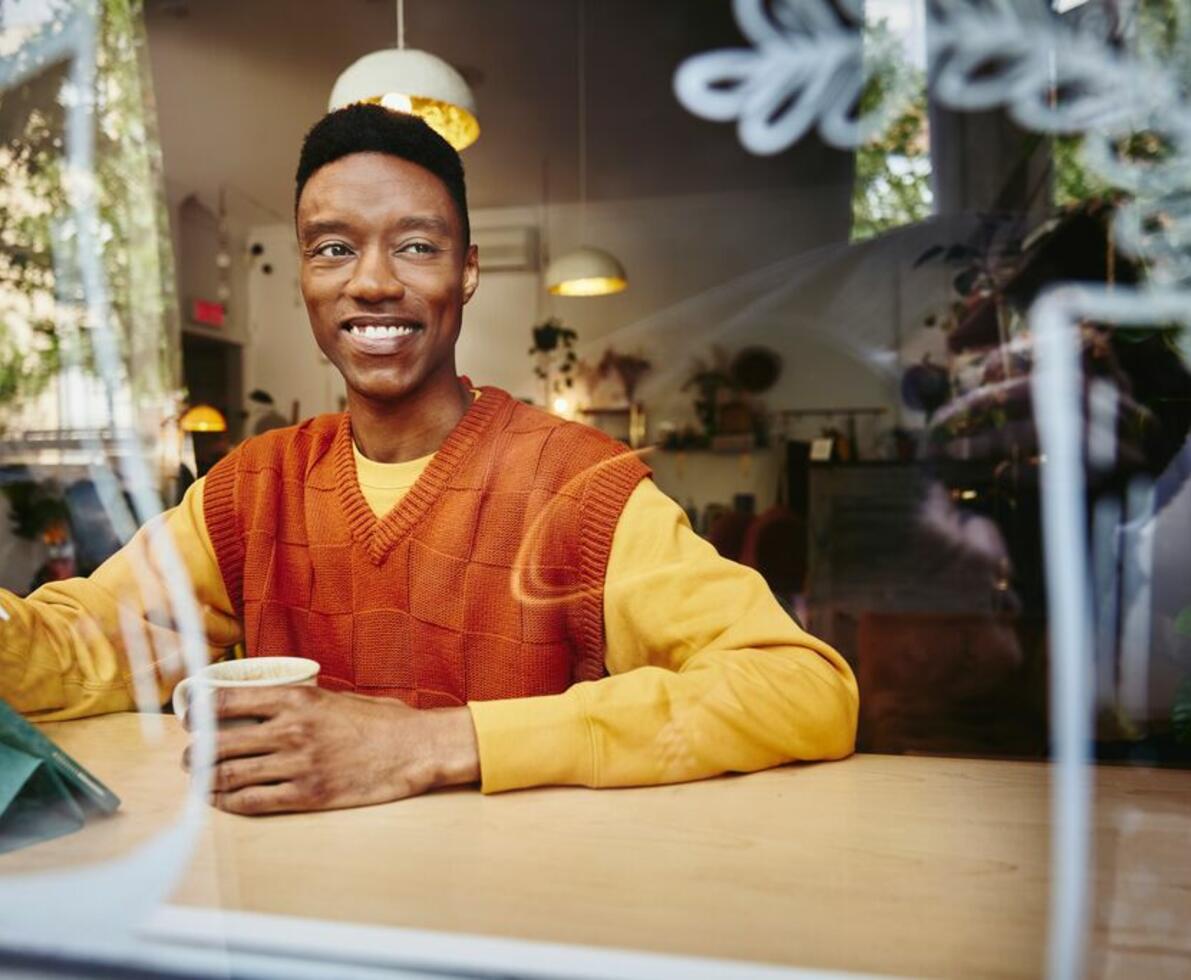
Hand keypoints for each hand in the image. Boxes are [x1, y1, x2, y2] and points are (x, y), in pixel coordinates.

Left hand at [181, 686, 479, 814]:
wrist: (415, 748)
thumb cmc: (380, 722)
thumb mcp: (336, 697)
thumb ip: (299, 703)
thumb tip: (263, 708)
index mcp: (297, 697)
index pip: (226, 700)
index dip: (197, 710)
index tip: (188, 717)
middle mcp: (291, 729)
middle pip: (218, 742)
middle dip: (195, 752)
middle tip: (190, 756)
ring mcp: (297, 764)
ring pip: (229, 774)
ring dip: (205, 779)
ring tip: (199, 779)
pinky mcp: (307, 795)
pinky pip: (252, 801)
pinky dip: (227, 802)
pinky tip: (220, 800)